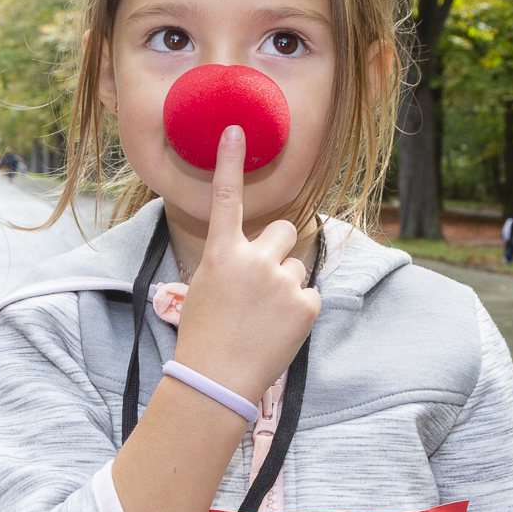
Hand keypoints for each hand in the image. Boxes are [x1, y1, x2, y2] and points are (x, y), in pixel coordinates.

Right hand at [169, 125, 321, 398]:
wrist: (215, 382)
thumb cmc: (202, 336)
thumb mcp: (203, 288)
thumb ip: (230, 263)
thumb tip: (257, 256)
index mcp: (221, 253)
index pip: (226, 198)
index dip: (229, 162)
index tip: (236, 130)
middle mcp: (254, 260)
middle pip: (285, 230)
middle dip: (279, 249)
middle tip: (262, 283)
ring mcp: (283, 282)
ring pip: (297, 267)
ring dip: (287, 285)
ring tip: (264, 318)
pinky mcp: (306, 305)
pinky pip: (309, 295)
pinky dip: (298, 312)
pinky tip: (278, 331)